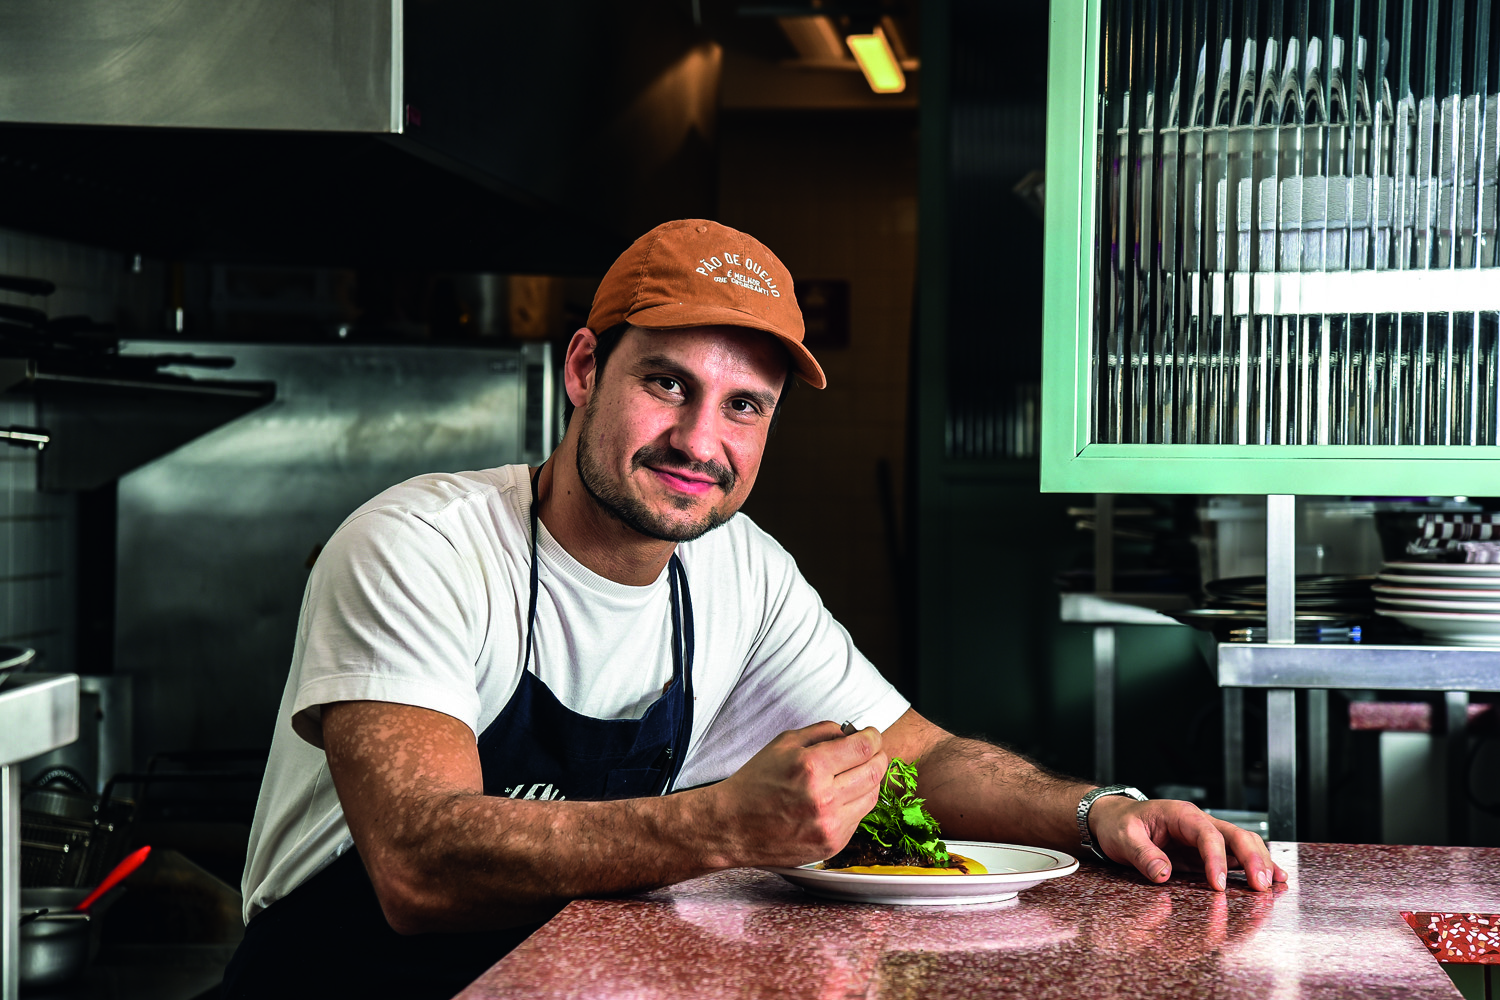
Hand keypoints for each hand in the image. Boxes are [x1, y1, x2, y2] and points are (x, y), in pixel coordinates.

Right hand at [706, 721, 886, 867]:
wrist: (733, 826)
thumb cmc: (756, 782)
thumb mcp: (783, 744)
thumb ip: (822, 732)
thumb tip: (852, 732)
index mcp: (811, 767)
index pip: (864, 747)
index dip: (873, 737)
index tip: (871, 735)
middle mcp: (824, 798)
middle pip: (875, 771)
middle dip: (877, 756)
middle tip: (870, 752)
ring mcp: (830, 825)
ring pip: (872, 796)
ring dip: (869, 780)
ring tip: (854, 773)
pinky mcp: (832, 844)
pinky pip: (858, 818)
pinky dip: (855, 804)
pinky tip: (838, 797)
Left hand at [1087, 797, 1288, 891]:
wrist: (1115, 819)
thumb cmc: (1120, 825)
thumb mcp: (1123, 838)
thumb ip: (1142, 855)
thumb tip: (1162, 874)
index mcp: (1180, 814)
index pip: (1206, 833)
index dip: (1216, 859)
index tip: (1218, 884)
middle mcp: (1198, 821)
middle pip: (1235, 834)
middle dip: (1252, 859)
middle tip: (1261, 886)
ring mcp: (1206, 835)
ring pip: (1242, 842)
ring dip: (1260, 861)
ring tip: (1273, 885)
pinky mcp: (1206, 850)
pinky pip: (1236, 854)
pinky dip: (1255, 865)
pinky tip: (1272, 878)